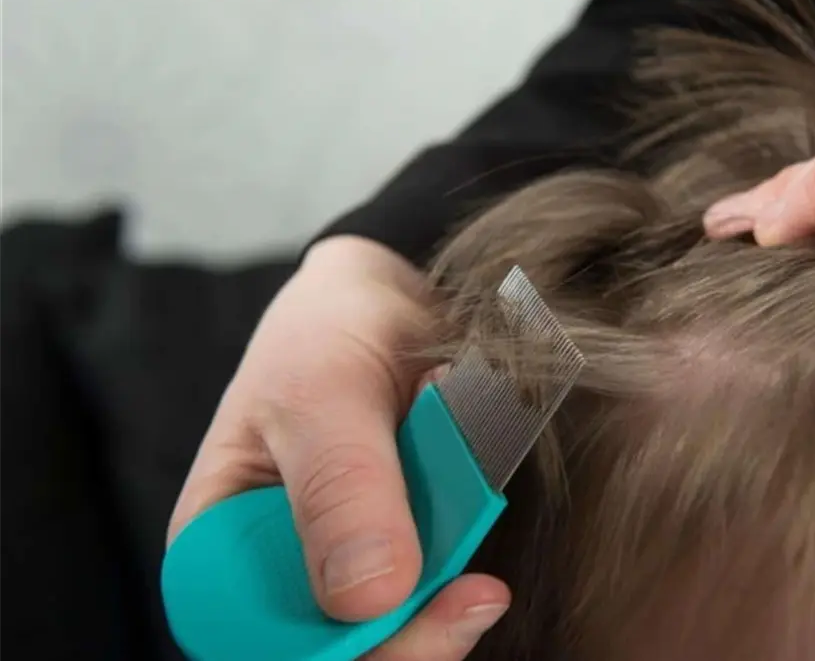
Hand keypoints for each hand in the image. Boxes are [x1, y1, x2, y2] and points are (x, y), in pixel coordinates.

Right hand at [167, 235, 507, 656]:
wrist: (391, 302)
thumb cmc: (326, 334)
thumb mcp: (321, 391)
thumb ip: (340, 486)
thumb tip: (368, 596)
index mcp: (219, 548)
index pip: (265, 643)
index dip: (341, 650)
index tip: (417, 607)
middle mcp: (282, 573)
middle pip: (347, 652)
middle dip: (415, 630)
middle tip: (480, 592)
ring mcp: (352, 568)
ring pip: (406, 627)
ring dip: (452, 581)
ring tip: (468, 489)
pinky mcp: (411, 555)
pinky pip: (449, 587)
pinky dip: (475, 551)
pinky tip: (479, 498)